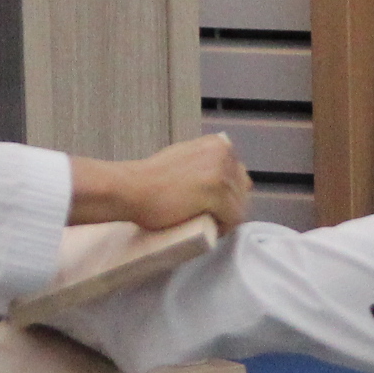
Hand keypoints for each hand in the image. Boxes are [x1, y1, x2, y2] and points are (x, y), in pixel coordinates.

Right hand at [68, 134, 249, 233]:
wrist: (131, 188)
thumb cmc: (151, 178)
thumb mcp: (185, 157)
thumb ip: (205, 160)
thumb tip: (222, 173)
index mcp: (218, 144)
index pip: (238, 175)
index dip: (227, 194)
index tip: (210, 206)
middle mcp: (224, 154)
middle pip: (242, 191)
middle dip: (229, 206)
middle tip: (208, 217)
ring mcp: (222, 173)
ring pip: (239, 206)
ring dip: (225, 219)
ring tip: (204, 223)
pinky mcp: (218, 193)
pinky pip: (233, 218)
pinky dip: (223, 228)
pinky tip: (208, 228)